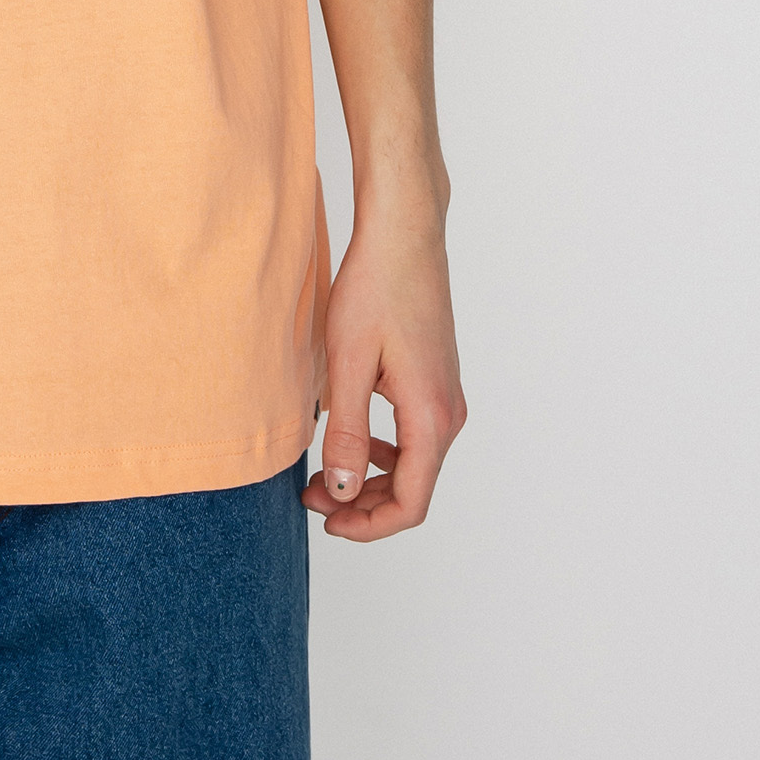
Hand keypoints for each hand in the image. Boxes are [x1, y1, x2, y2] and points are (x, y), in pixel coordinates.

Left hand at [304, 208, 465, 539]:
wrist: (404, 233)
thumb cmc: (376, 288)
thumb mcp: (348, 364)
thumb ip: (345, 432)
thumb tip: (341, 491)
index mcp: (431, 416)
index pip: (410, 504)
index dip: (368, 526)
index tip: (326, 521)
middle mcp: (449, 413)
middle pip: (413, 488)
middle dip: (361, 502)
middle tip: (310, 494)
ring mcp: (446, 396)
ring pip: (414, 463)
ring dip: (370, 476)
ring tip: (322, 468)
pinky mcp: (437, 380)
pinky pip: (414, 434)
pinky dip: (382, 449)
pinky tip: (347, 432)